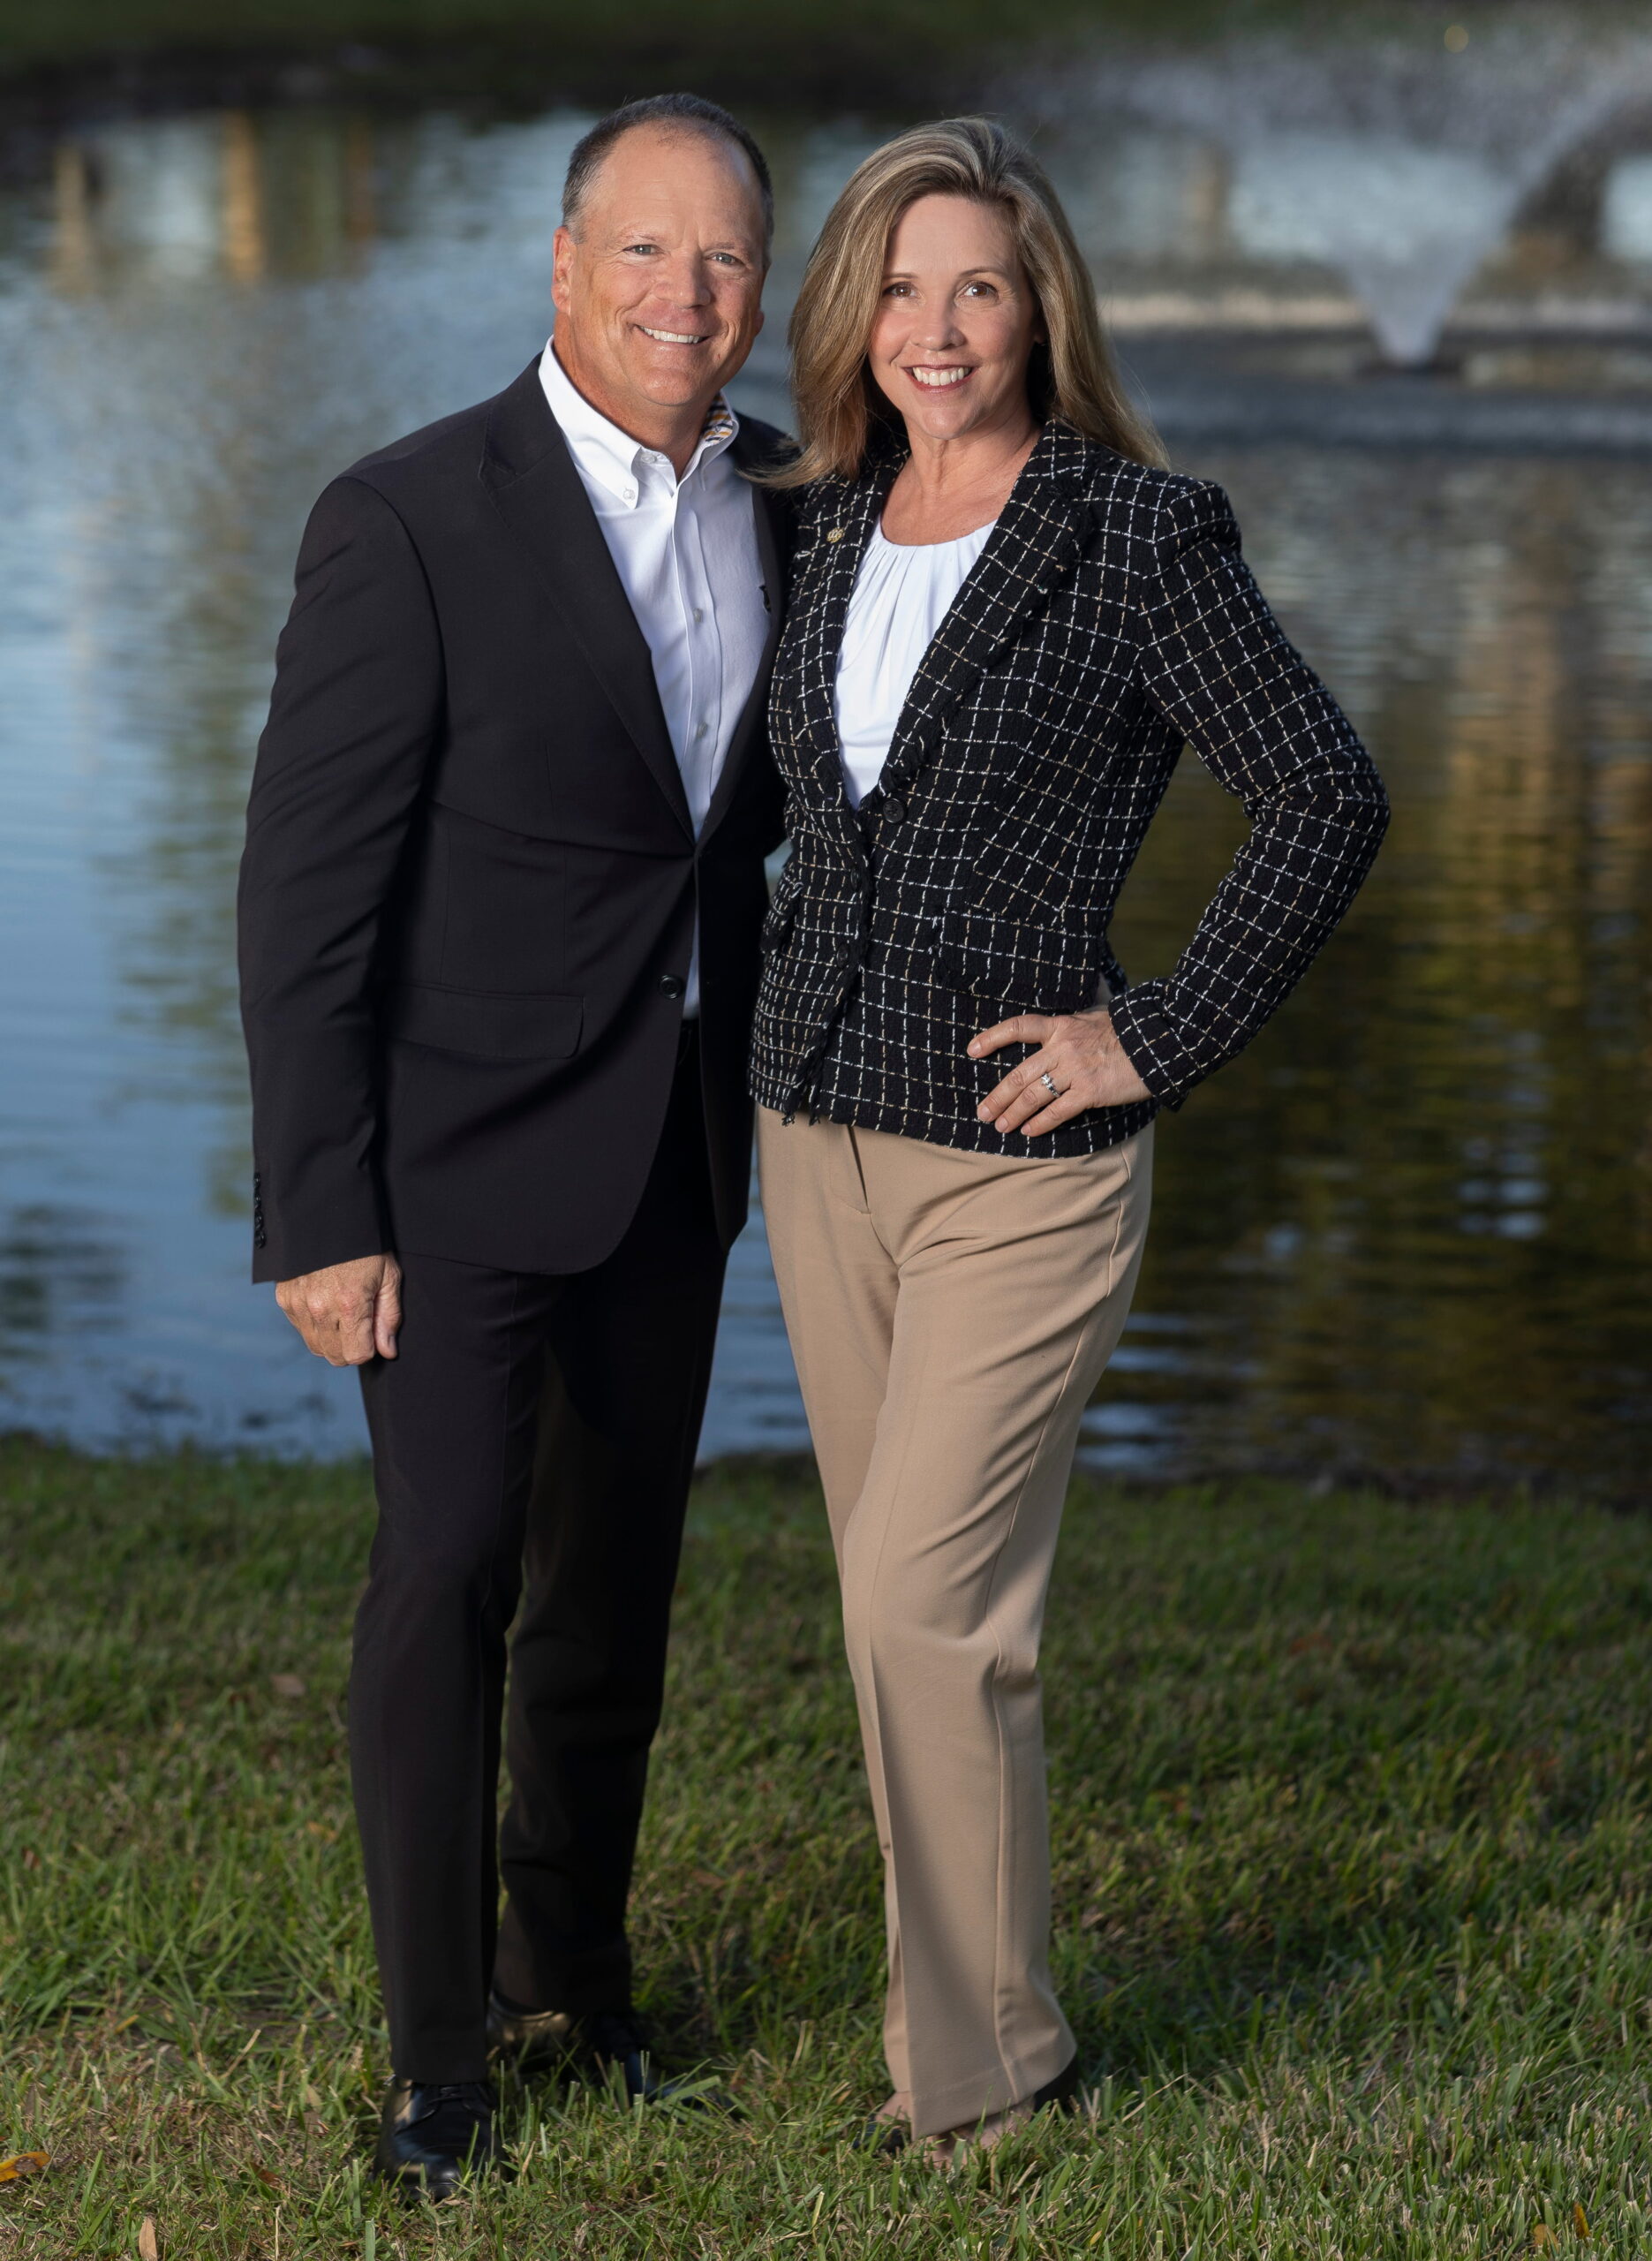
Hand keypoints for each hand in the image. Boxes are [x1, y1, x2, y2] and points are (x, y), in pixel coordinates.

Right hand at [276, 1253, 401, 1366]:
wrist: (325, 1214)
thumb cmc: (365, 1245)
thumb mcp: (389, 1275)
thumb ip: (389, 1316)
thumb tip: (386, 1351)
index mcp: (349, 1304)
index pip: (356, 1355)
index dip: (369, 1347)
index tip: (372, 1329)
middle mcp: (320, 1309)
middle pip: (335, 1356)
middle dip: (351, 1347)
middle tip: (359, 1322)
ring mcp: (298, 1304)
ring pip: (316, 1346)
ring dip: (331, 1338)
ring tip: (342, 1311)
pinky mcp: (284, 1298)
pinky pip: (301, 1328)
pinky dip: (314, 1324)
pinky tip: (325, 1301)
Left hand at [968, 1008, 1150, 1136]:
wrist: (1158, 1040)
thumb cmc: (1129, 1029)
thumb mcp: (1095, 1017)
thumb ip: (1072, 1025)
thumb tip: (1057, 1029)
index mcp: (1061, 1025)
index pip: (1019, 1027)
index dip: (992, 1038)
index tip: (972, 1050)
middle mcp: (1063, 1047)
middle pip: (1019, 1074)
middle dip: (997, 1096)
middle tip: (982, 1112)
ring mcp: (1076, 1070)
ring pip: (1033, 1096)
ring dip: (1013, 1114)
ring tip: (1000, 1127)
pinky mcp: (1091, 1092)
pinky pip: (1058, 1111)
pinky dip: (1041, 1124)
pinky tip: (1029, 1132)